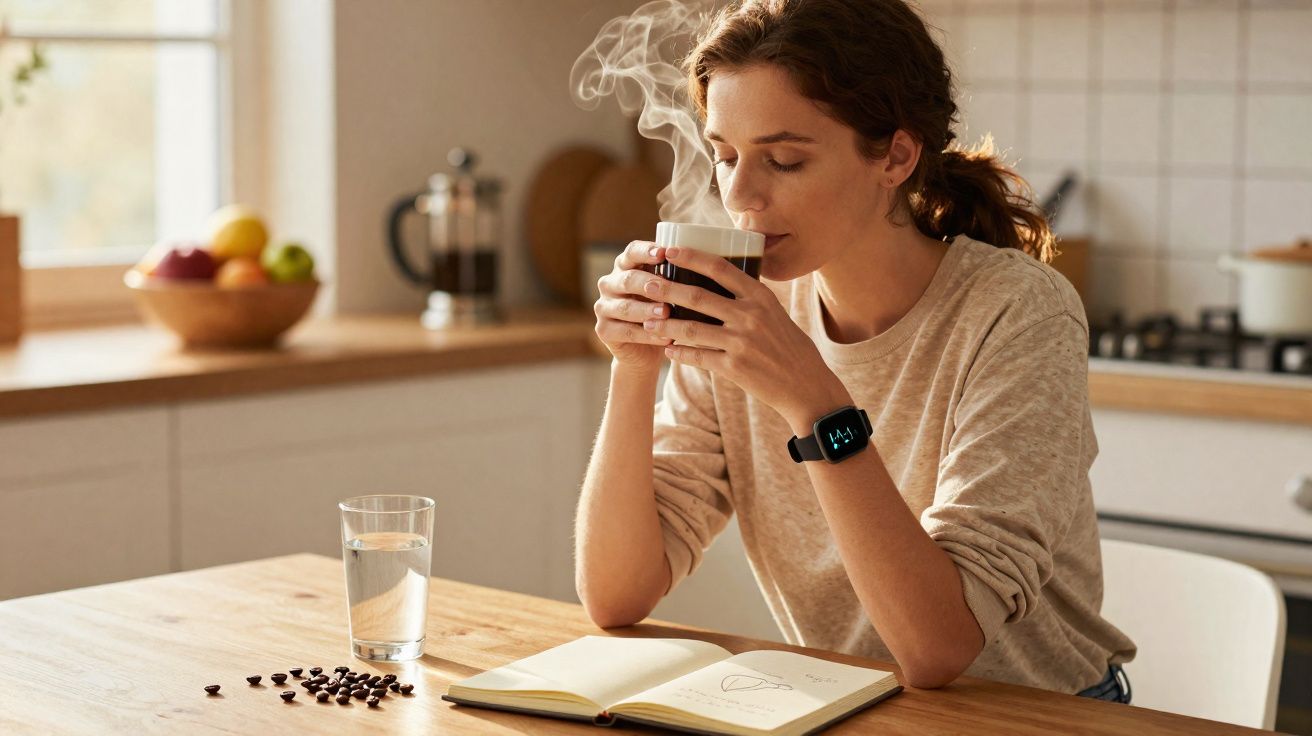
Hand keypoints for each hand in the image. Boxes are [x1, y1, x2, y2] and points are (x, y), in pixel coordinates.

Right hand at [593, 240, 675, 372]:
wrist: (648, 350)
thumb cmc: (664, 312)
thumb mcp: (670, 292)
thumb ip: (677, 277)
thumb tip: (704, 265)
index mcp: (625, 266)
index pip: (632, 251)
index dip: (646, 251)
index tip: (664, 253)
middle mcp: (610, 283)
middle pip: (628, 278)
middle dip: (649, 283)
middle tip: (667, 287)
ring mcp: (603, 307)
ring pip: (625, 306)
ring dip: (647, 310)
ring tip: (666, 313)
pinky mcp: (603, 330)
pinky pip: (625, 331)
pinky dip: (647, 335)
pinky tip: (665, 337)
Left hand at [641, 246, 850, 429]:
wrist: (806, 386)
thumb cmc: (789, 347)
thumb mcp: (775, 314)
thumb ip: (750, 299)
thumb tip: (719, 283)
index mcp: (761, 296)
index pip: (720, 268)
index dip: (692, 257)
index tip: (669, 251)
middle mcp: (750, 315)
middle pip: (697, 296)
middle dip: (666, 289)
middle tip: (645, 284)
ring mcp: (741, 342)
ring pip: (691, 328)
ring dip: (665, 325)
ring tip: (647, 322)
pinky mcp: (734, 367)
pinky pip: (698, 357)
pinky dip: (680, 354)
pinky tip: (668, 351)